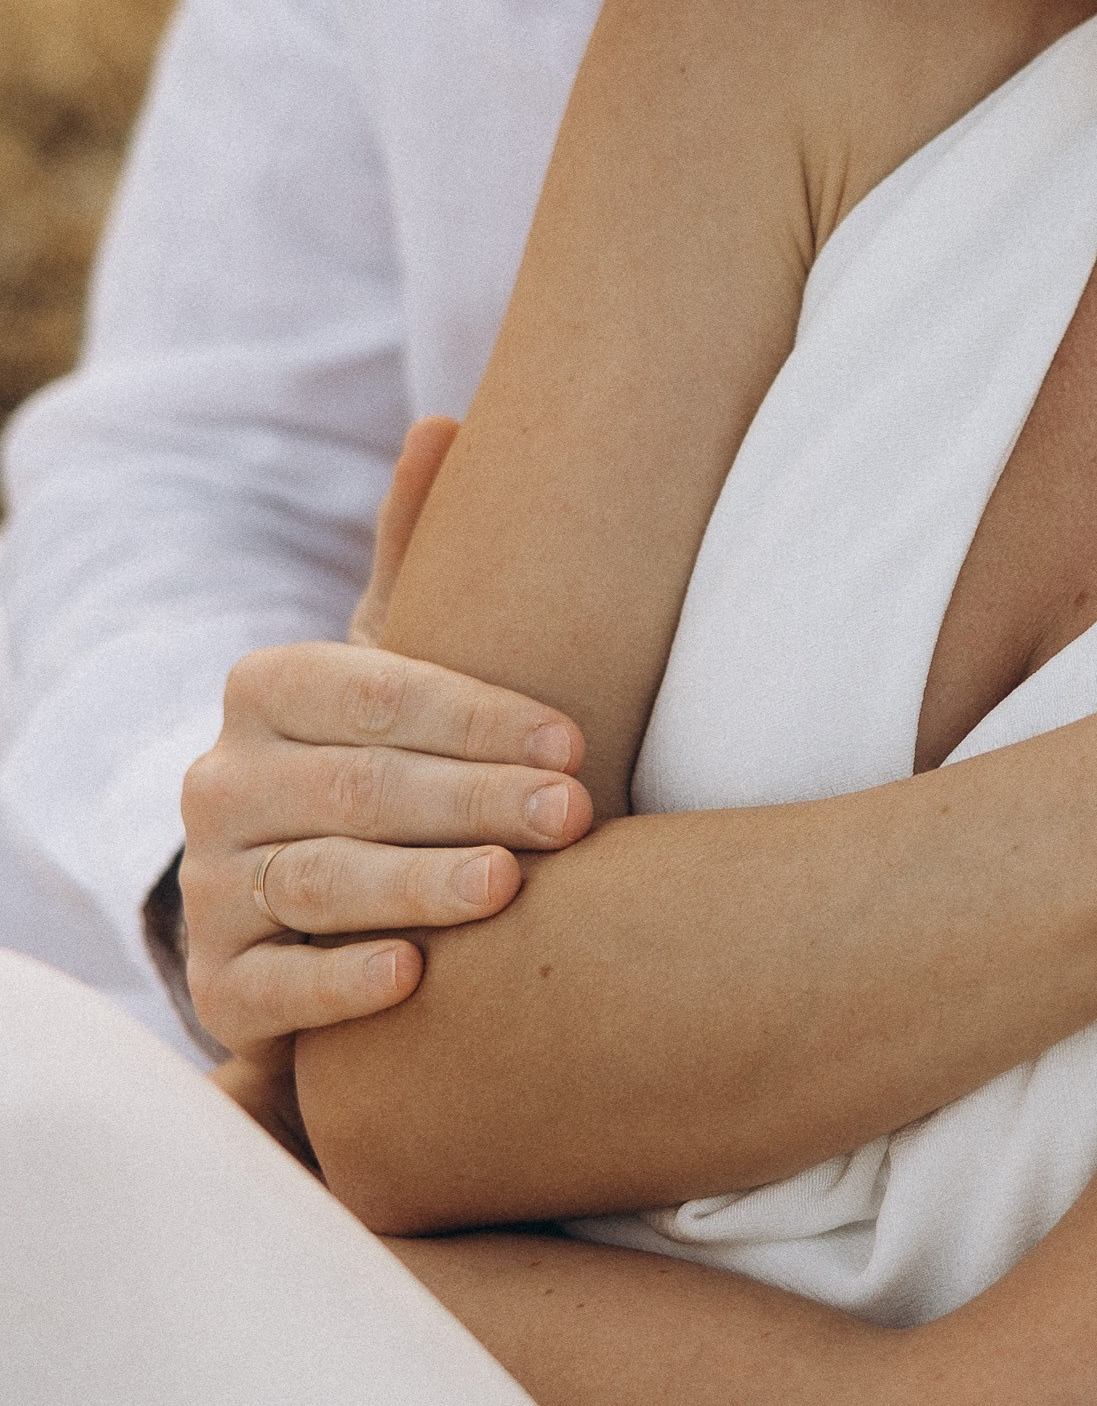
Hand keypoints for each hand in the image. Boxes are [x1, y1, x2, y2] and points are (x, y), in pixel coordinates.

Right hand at [180, 421, 594, 1059]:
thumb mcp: (391, 656)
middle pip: (358, 786)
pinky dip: (341, 983)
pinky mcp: (221, 982)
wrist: (301, 893)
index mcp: (265, 686)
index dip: (476, 716)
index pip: (375, 691)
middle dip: (474, 799)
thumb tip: (445, 420)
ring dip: (419, 883)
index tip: (576, 738)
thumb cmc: (381, 754)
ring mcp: (212, 884)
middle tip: (574, 814)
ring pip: (320, 881)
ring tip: (508, 887)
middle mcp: (220, 780)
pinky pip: (275, 984)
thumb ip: (414, 547)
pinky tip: (415, 977)